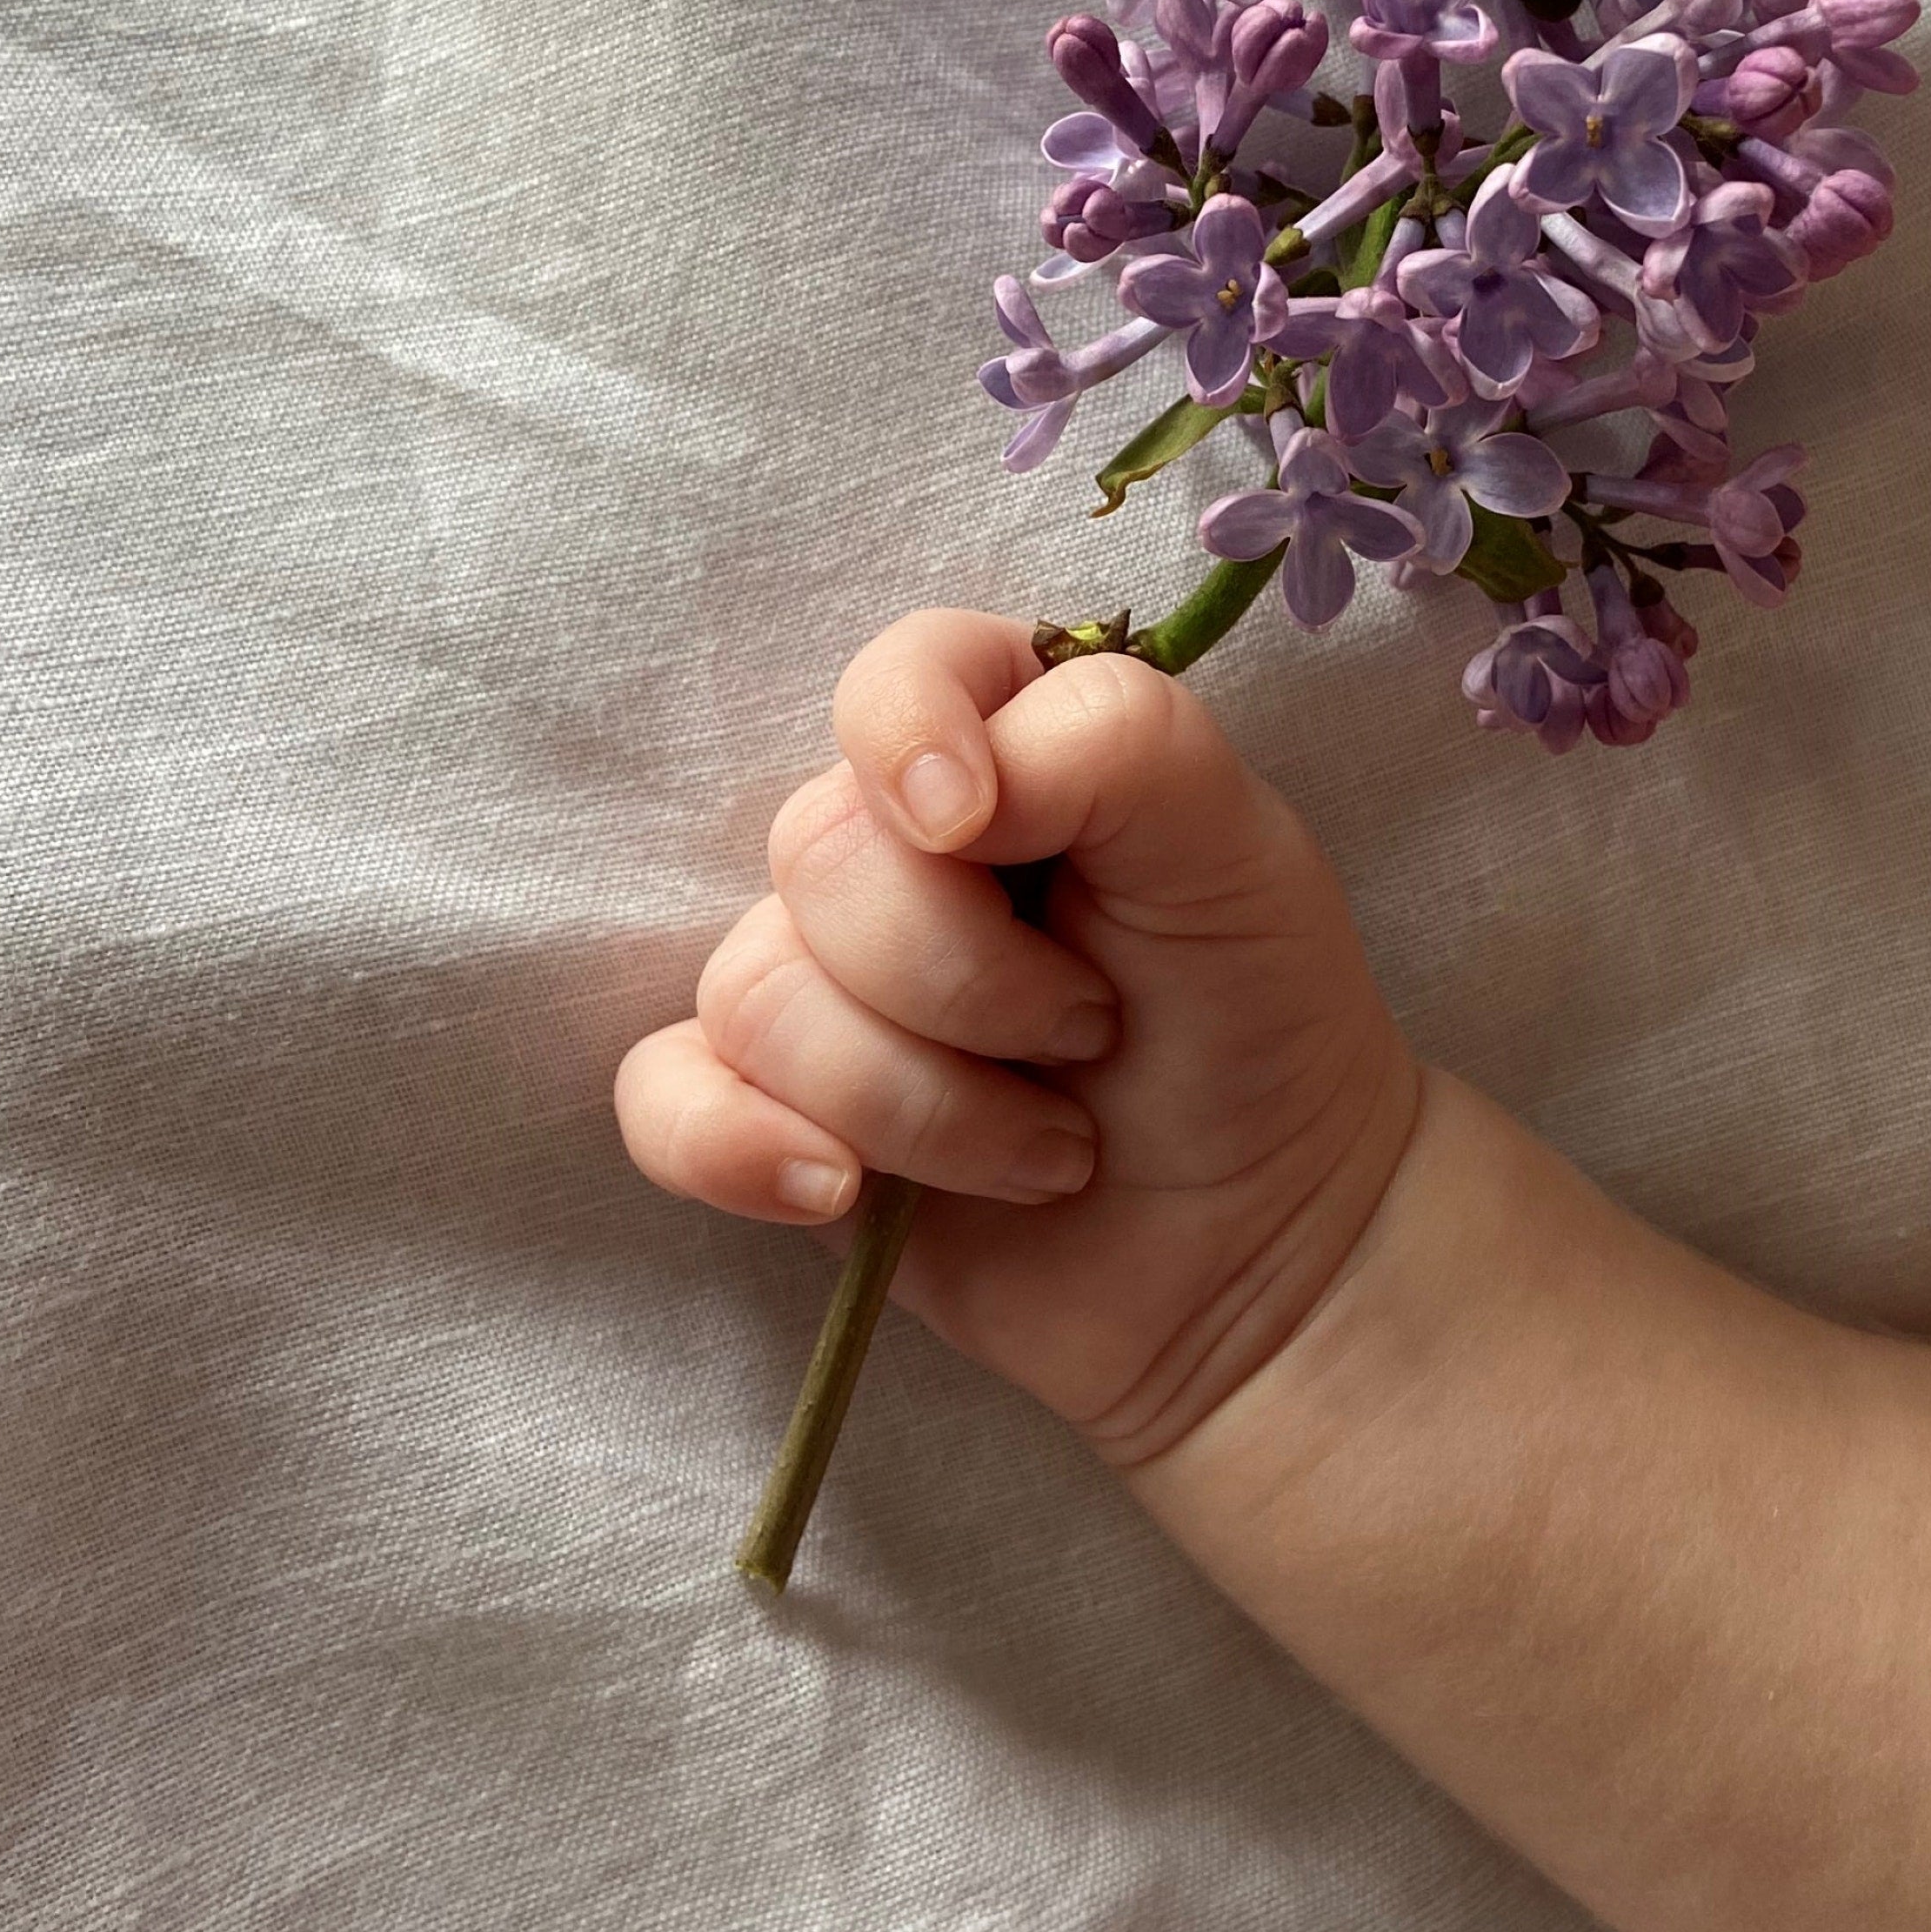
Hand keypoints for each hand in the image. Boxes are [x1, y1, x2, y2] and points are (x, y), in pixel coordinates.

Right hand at [614, 611, 1420, 1459]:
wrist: (1267, 1253)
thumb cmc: (1260, 1028)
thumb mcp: (1239, 852)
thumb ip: (1115, 742)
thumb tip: (949, 786)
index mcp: (1011, 750)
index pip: (895, 678)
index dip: (906, 736)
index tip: (977, 826)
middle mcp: (898, 853)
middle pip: (818, 854)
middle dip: (968, 978)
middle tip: (1095, 1035)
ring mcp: (828, 985)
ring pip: (758, 994)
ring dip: (925, 1104)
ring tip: (1052, 1151)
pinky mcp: (777, 1114)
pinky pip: (663, 1098)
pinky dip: (737, 1147)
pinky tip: (843, 1195)